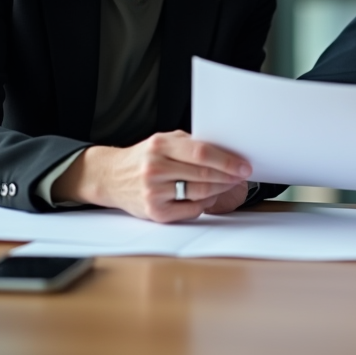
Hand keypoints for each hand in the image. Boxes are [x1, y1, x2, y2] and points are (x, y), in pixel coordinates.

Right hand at [53, 130, 250, 222]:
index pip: (201, 153)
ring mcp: (154, 192)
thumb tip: (227, 151)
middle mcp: (155, 168)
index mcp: (159, 146)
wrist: (112, 177)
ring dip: (220, 190)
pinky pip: (191, 210)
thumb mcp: (163, 142)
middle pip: (204, 174)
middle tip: (242, 176)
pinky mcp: (155, 212)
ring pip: (200, 193)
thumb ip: (190, 145)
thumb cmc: (144, 158)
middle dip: (229, 176)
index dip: (227, 160)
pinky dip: (204, 204)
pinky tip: (207, 197)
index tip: (243, 165)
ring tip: (229, 185)